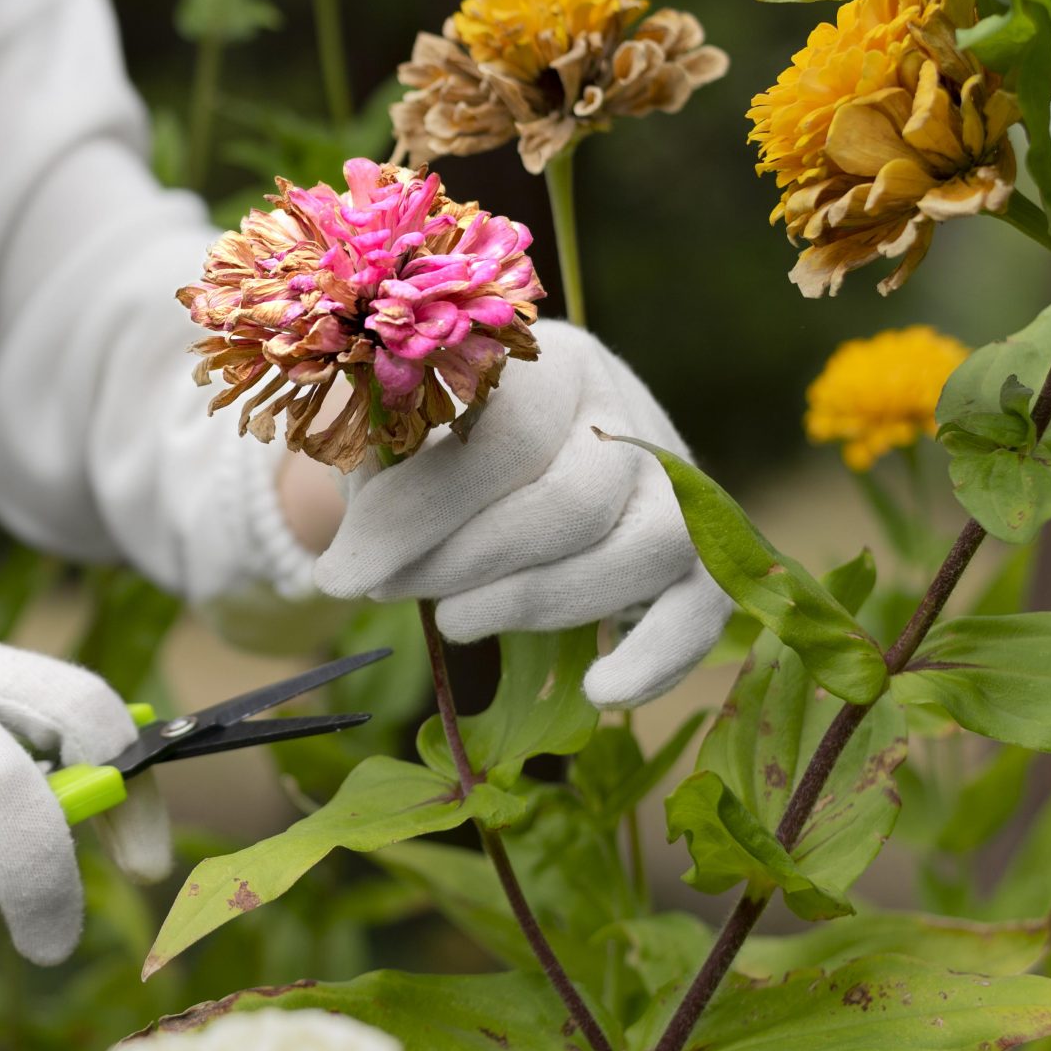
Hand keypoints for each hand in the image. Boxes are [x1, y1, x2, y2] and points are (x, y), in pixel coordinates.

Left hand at [313, 320, 731, 708]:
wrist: (481, 452)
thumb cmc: (421, 443)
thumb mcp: (382, 434)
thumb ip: (371, 467)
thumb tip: (351, 567)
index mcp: (543, 359)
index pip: (503, 434)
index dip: (421, 513)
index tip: (346, 574)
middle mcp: (621, 409)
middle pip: (572, 499)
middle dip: (465, 561)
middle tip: (389, 590)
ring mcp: (673, 479)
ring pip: (643, 547)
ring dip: (537, 603)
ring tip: (453, 620)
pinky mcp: (698, 548)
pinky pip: (705, 606)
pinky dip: (658, 657)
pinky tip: (600, 691)